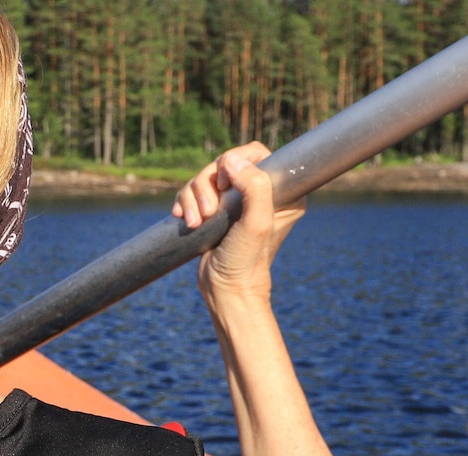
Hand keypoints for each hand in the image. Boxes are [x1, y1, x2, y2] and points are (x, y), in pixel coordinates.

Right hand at [171, 142, 306, 302]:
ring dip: (194, 197)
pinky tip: (184, 220)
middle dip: (208, 184)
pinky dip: (185, 203)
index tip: (226, 184)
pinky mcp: (215, 211)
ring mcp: (235, 201)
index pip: (257, 154)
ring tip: (195, 222)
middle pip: (225, 163)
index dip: (236, 161)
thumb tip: (230, 160)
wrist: (226, 288)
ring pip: (205, 177)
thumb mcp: (257, 223)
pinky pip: (193, 192)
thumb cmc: (247, 260)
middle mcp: (259, 193)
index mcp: (282, 191)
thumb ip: (254, 187)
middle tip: (209, 211)